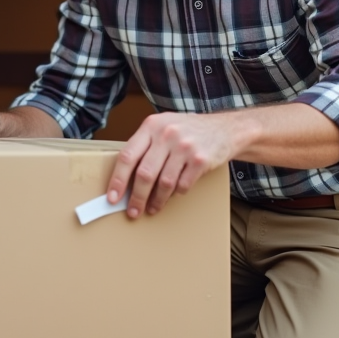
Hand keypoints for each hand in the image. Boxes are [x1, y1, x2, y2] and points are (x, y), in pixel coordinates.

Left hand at [107, 112, 239, 218]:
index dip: (118, 180)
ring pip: (164, 183)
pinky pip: (182, 186)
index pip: (127, 156)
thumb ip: (146, 145)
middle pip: (144, 173)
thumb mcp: (163, 127)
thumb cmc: (189, 131)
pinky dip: (175, 194)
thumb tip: (125, 179)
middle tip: (132, 211)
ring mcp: (185, 146)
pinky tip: (173, 195)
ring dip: (156, 201)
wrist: (226, 129)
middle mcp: (167, 134)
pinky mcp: (200, 160)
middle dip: (136, 197)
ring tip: (151, 208)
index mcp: (151, 125)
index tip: (113, 198)